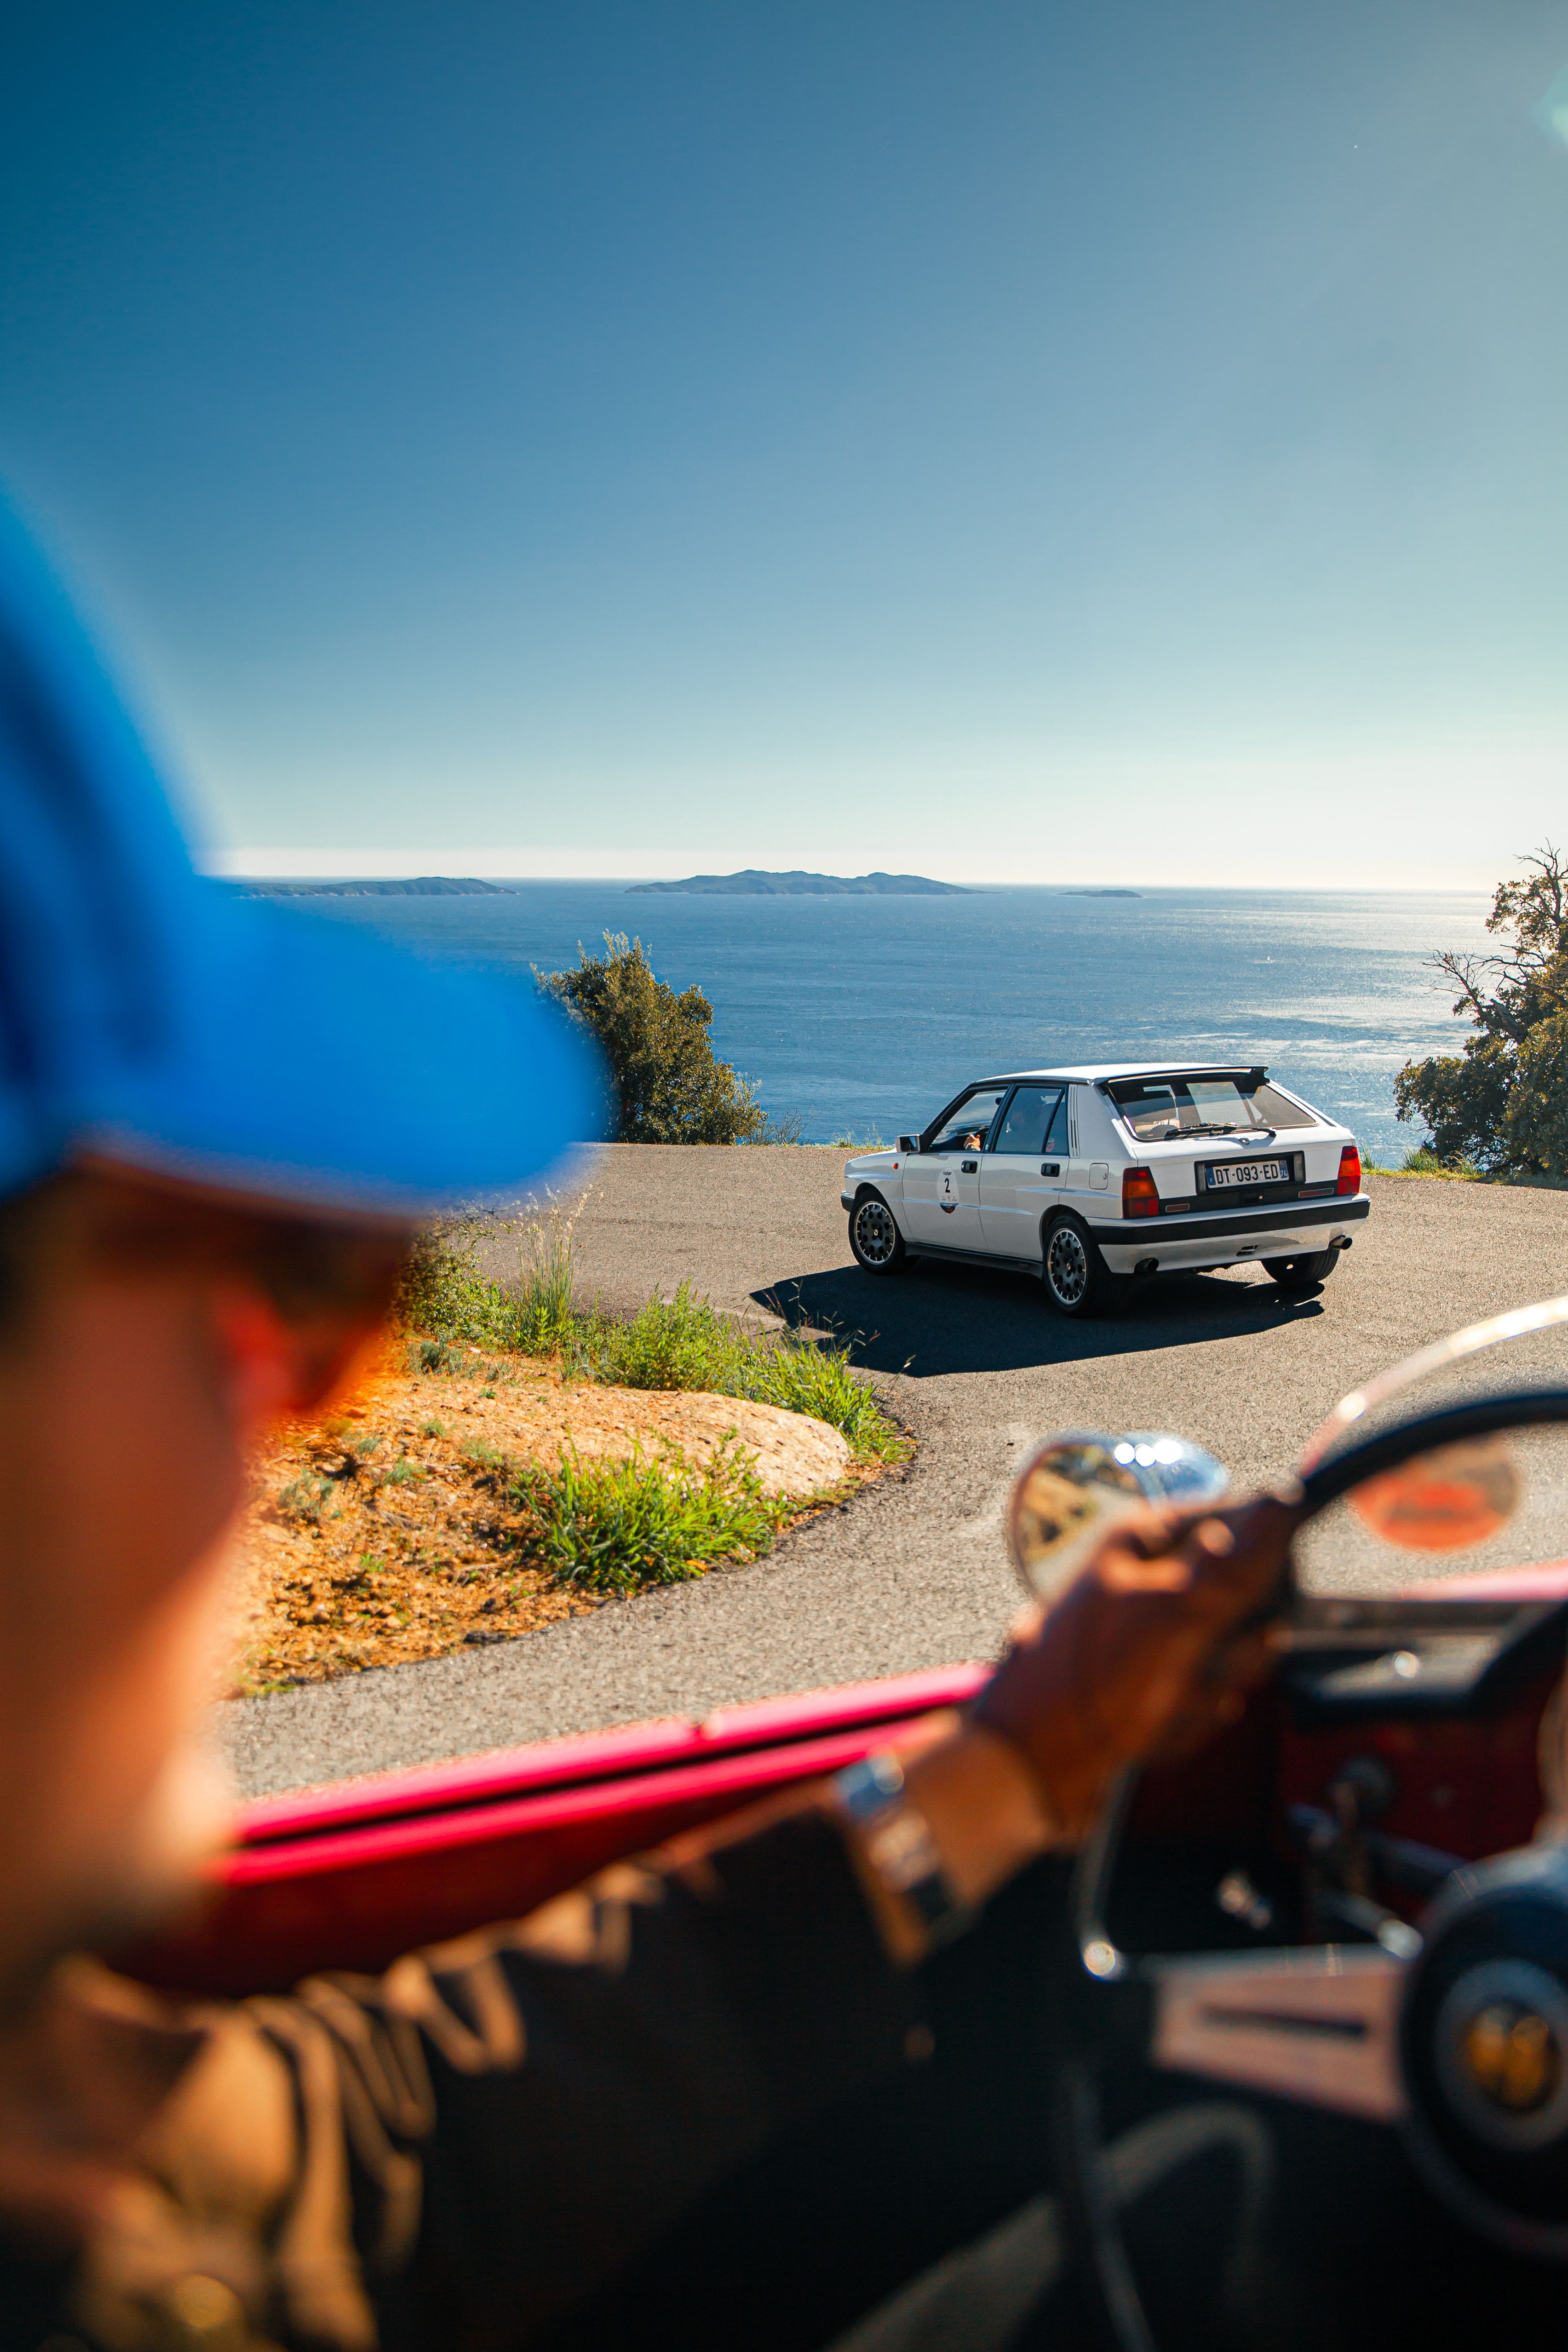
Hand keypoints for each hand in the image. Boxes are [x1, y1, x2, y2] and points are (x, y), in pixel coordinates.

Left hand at [971, 1496, 1296, 1842]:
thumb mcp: (1166, 1617)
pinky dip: (1185, 1719)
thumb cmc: (1086, 1683)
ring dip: (1207, 1690)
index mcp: (1142, 1542)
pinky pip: (1207, 1697)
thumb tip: (1280, 1500)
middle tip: (1201, 1664)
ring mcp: (1155, 1635)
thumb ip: (1229, 1565)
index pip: (1236, 1518)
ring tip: (1162, 1702)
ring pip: (1232, 1655)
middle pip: (1246, 1597)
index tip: (1265, 1597)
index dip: (1263, 1559)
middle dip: (1233, 1647)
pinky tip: (1150, 1729)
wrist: (1032, 1769)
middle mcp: (1151, 1581)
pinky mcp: (1157, 1681)